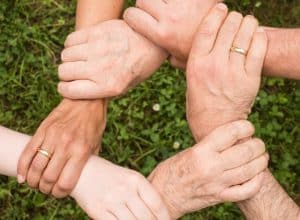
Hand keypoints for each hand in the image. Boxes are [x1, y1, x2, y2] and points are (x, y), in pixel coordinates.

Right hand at [17, 99, 105, 197]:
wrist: (86, 100)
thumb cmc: (94, 123)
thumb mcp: (96, 143)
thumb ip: (88, 161)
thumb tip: (80, 176)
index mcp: (81, 151)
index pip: (65, 182)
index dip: (60, 193)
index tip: (59, 193)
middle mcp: (66, 145)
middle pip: (48, 178)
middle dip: (45, 189)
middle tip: (47, 188)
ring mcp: (52, 137)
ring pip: (35, 167)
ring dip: (33, 181)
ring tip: (36, 183)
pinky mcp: (42, 130)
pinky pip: (28, 152)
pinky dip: (22, 167)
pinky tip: (23, 176)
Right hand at [57, 19, 166, 98]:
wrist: (151, 42)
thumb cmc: (138, 67)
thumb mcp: (124, 87)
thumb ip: (101, 91)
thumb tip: (77, 92)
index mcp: (109, 86)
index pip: (69, 90)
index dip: (65, 89)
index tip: (68, 86)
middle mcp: (101, 68)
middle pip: (63, 72)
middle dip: (67, 74)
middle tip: (76, 72)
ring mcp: (98, 49)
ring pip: (65, 55)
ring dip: (70, 59)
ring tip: (81, 59)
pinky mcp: (96, 32)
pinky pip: (70, 40)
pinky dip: (72, 45)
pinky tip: (83, 47)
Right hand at [71, 156, 169, 219]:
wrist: (83, 171)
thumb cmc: (111, 176)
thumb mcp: (129, 178)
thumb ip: (143, 193)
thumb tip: (159, 214)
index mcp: (135, 179)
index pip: (157, 204)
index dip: (165, 218)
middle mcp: (125, 189)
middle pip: (147, 217)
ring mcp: (111, 201)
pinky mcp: (98, 210)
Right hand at [124, 0, 222, 64]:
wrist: (228, 38)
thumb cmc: (201, 49)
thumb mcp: (181, 58)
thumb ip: (167, 56)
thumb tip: (160, 55)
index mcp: (162, 34)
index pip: (132, 16)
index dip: (132, 16)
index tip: (137, 18)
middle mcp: (170, 17)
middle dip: (145, 4)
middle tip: (154, 11)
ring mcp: (183, 2)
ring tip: (168, 7)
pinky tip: (181, 5)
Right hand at [148, 120, 268, 218]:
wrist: (163, 195)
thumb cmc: (172, 170)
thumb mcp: (188, 151)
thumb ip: (210, 145)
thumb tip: (233, 138)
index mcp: (200, 152)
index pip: (230, 133)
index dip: (245, 127)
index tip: (248, 127)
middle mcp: (210, 167)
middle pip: (245, 151)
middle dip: (257, 145)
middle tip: (258, 143)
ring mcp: (217, 184)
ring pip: (250, 170)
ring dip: (261, 161)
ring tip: (261, 156)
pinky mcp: (220, 197)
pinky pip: (246, 191)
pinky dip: (256, 181)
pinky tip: (257, 174)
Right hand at [186, 9, 267, 140]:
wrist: (215, 125)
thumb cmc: (199, 102)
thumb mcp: (189, 80)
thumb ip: (191, 60)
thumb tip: (192, 42)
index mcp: (196, 64)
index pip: (207, 28)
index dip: (216, 13)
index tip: (221, 8)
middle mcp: (214, 65)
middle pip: (228, 27)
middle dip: (233, 17)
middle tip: (235, 18)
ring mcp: (233, 72)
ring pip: (245, 34)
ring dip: (248, 23)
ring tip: (247, 24)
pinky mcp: (250, 79)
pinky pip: (259, 48)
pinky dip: (259, 37)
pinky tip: (256, 35)